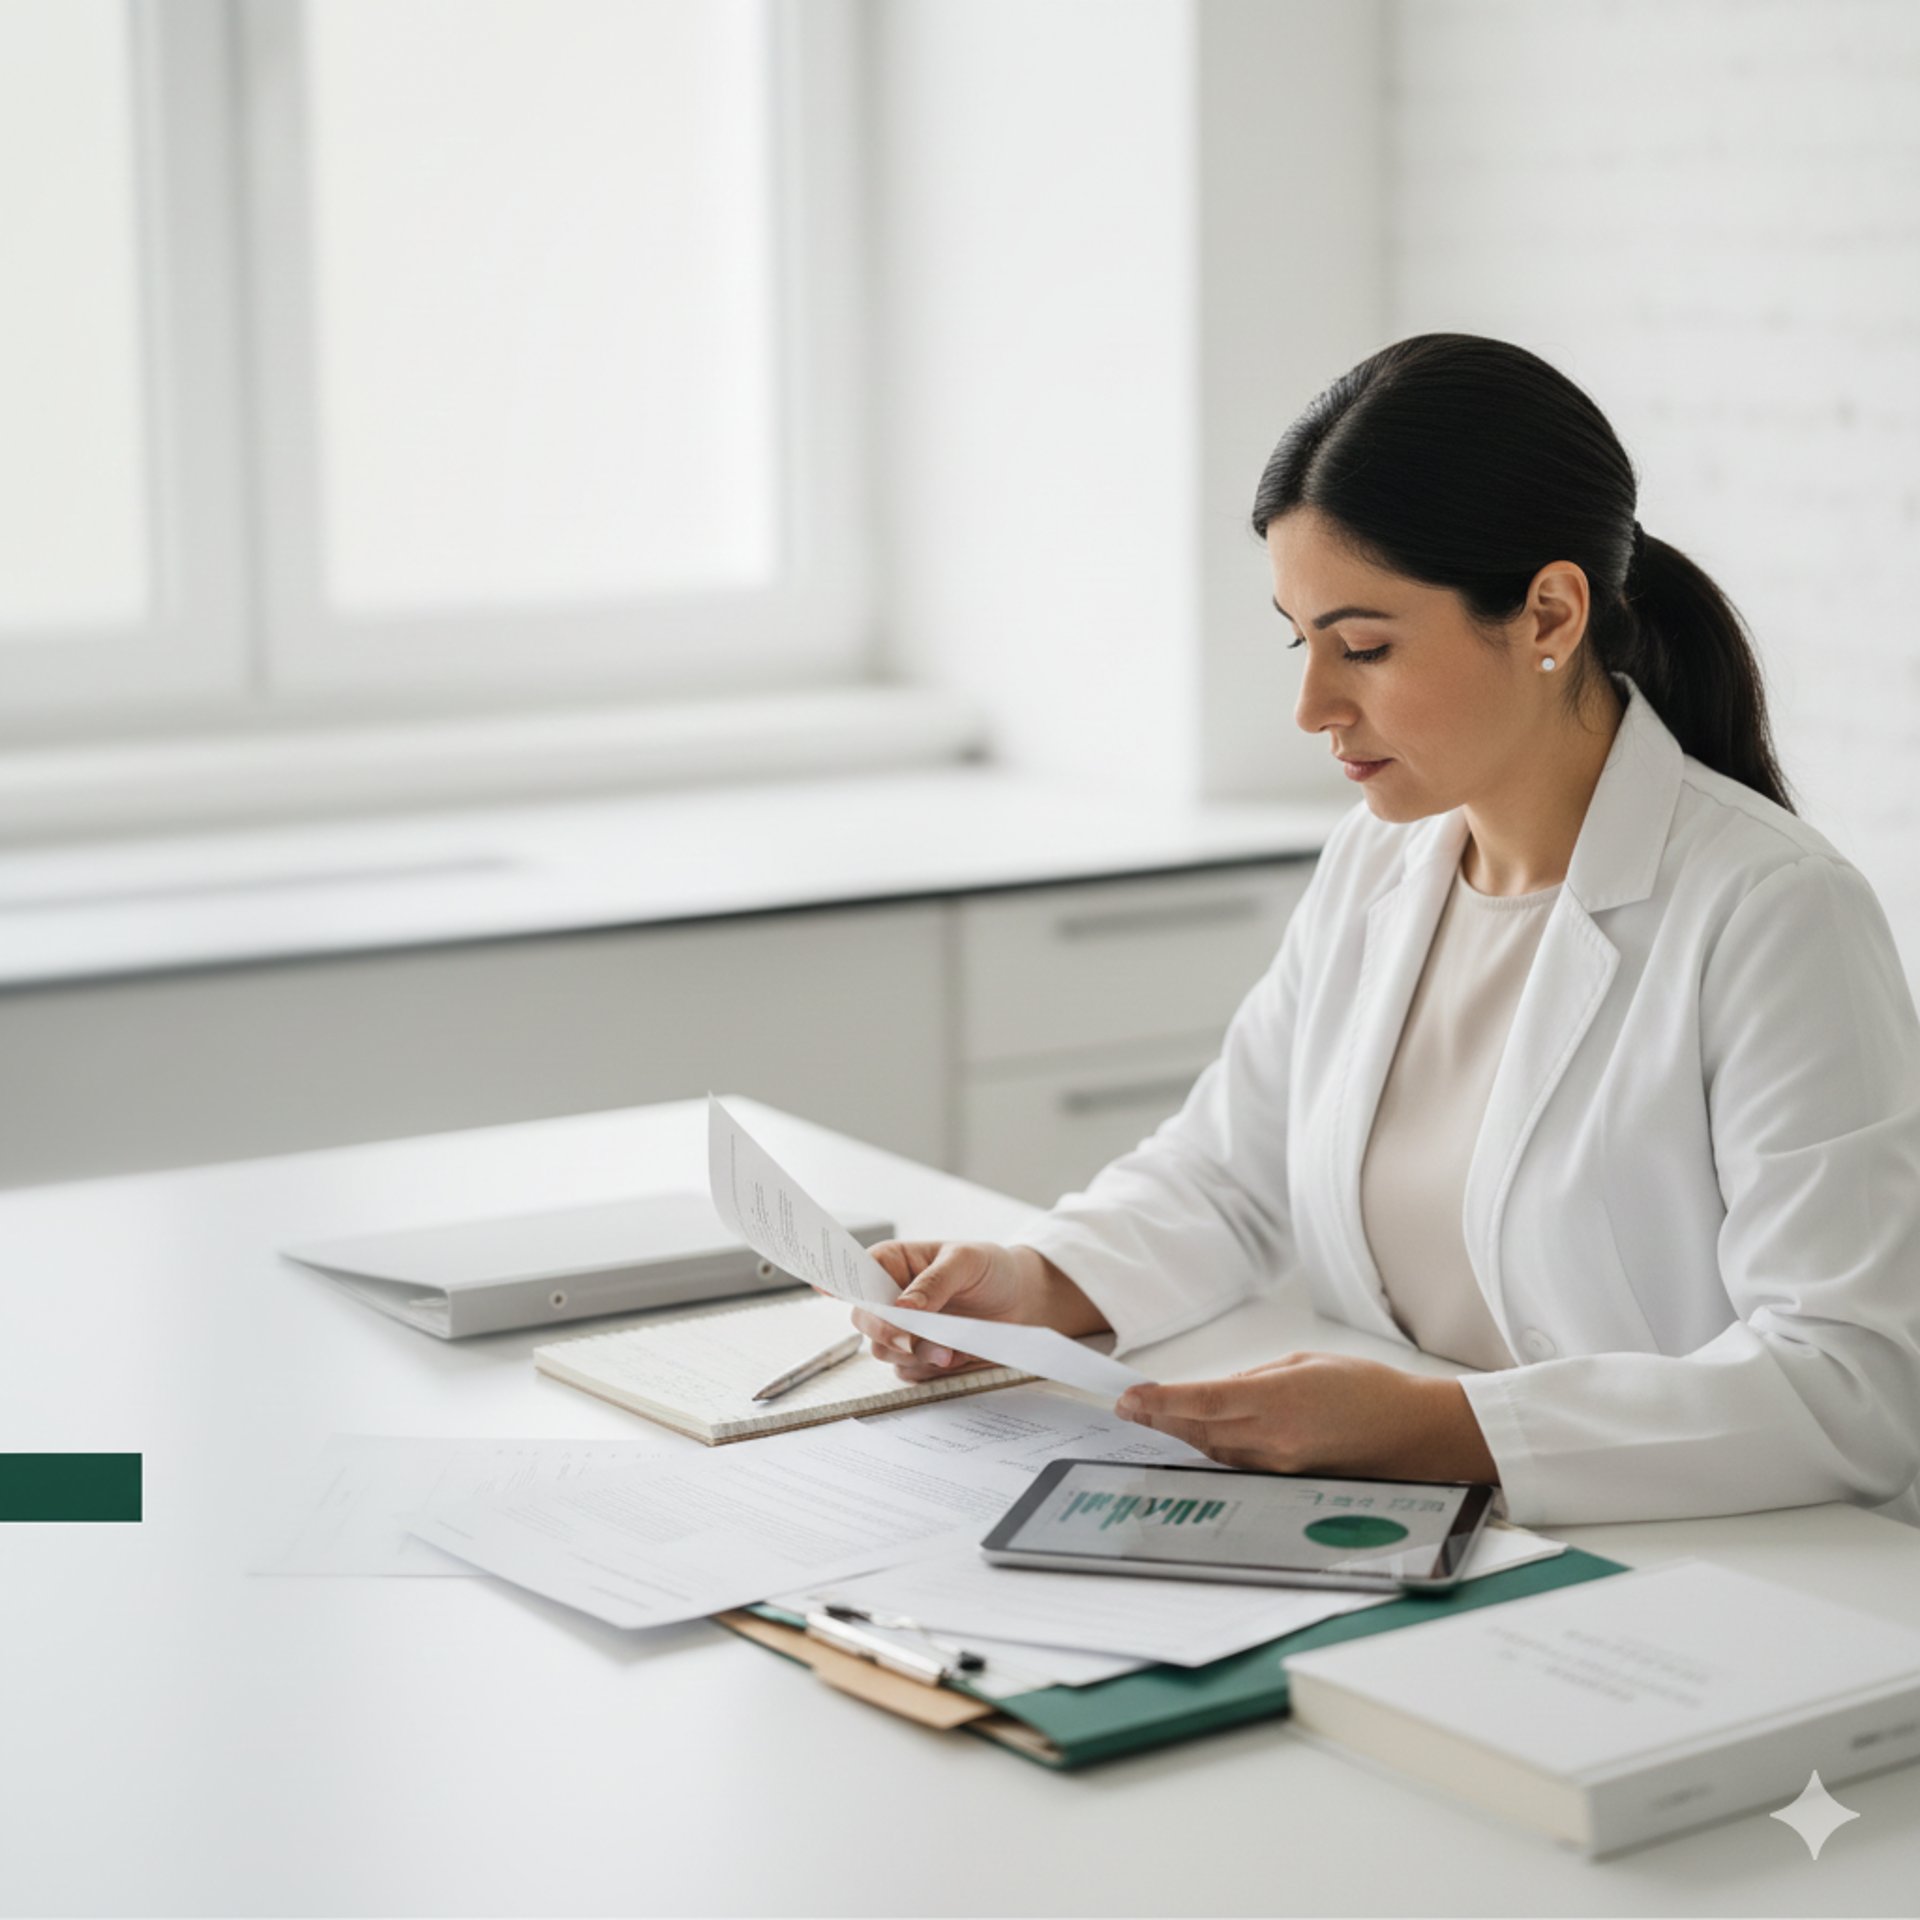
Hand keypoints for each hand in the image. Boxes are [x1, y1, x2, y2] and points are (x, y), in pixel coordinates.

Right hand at [848, 1241, 1106, 1382]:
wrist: (1022, 1302)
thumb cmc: (991, 1270)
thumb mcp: (965, 1262)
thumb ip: (933, 1284)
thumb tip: (900, 1308)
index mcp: (892, 1262)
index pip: (854, 1271)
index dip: (839, 1281)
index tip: (827, 1290)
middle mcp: (889, 1297)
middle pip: (863, 1320)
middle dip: (886, 1331)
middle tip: (912, 1338)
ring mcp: (902, 1329)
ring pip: (882, 1350)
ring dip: (912, 1353)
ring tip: (948, 1349)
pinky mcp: (918, 1355)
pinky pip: (906, 1371)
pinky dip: (926, 1368)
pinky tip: (951, 1356)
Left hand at [1115, 1353, 1499, 1483]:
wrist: (1412, 1432)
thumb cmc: (1367, 1388)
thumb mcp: (1305, 1363)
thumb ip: (1255, 1378)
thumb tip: (1217, 1391)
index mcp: (1278, 1399)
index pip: (1203, 1402)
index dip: (1161, 1402)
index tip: (1130, 1398)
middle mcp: (1274, 1437)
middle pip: (1200, 1430)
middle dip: (1159, 1419)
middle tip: (1128, 1409)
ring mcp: (1281, 1464)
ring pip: (1215, 1449)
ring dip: (1181, 1434)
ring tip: (1150, 1418)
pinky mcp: (1289, 1479)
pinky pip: (1239, 1462)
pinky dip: (1212, 1448)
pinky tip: (1195, 1436)